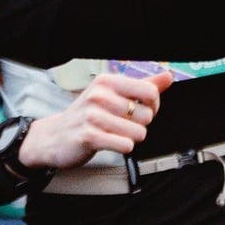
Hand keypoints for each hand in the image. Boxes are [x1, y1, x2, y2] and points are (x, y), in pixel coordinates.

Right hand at [19, 71, 172, 170]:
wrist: (56, 135)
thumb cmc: (88, 115)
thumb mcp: (112, 94)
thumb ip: (142, 85)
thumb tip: (168, 76)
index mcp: (106, 81)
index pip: (150, 91)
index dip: (152, 106)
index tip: (137, 109)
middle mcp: (98, 95)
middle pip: (147, 116)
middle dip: (138, 125)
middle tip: (118, 124)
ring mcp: (92, 115)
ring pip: (139, 133)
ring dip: (129, 138)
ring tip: (112, 133)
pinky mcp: (89, 136)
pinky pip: (126, 145)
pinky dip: (121, 148)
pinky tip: (107, 142)